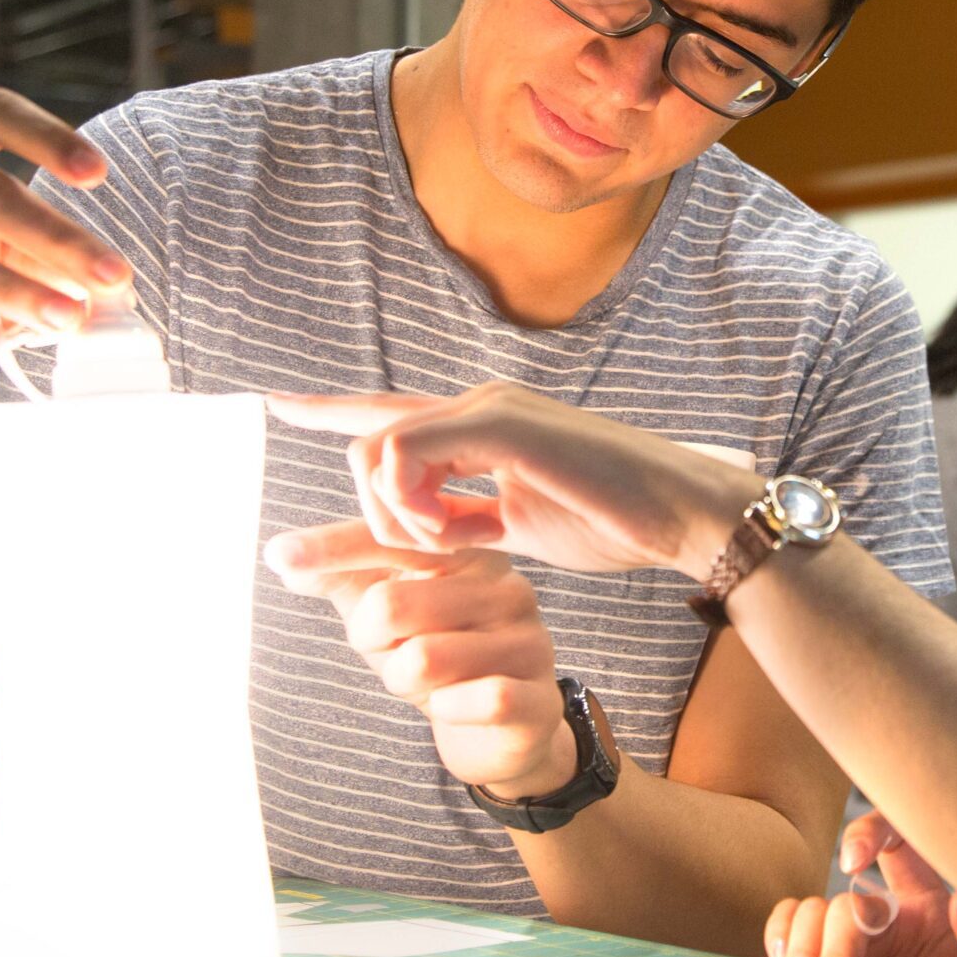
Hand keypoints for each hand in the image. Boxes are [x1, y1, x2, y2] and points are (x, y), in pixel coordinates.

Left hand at [265, 519, 574, 795]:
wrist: (504, 732)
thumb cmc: (441, 657)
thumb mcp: (388, 614)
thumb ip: (342, 578)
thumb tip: (282, 556)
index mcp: (472, 555)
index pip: (390, 540)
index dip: (331, 550)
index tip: (279, 556)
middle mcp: (508, 588)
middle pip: (390, 605)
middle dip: (370, 642)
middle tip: (392, 652)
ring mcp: (530, 642)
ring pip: (422, 660)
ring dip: (401, 682)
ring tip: (425, 683)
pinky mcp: (539, 699)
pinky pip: (471, 701)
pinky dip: (445, 710)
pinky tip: (455, 708)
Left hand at [266, 387, 759, 579]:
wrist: (680, 516)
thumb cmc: (616, 522)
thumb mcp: (522, 526)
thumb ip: (471, 520)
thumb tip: (432, 534)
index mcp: (484, 425)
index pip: (390, 411)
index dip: (330, 408)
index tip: (276, 404)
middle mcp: (478, 404)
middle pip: (368, 439)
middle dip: (369, 510)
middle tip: (422, 553)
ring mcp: (488, 409)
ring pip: (380, 447)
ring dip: (396, 513)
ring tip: (445, 547)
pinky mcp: (500, 425)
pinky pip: (408, 455)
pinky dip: (415, 506)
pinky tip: (451, 537)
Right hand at [763, 812, 956, 956]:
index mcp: (928, 904)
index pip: (899, 842)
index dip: (870, 834)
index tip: (851, 862)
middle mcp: (887, 914)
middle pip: (846, 902)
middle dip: (833, 945)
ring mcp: (852, 938)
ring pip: (812, 915)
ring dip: (803, 952)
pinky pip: (790, 930)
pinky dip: (781, 941)